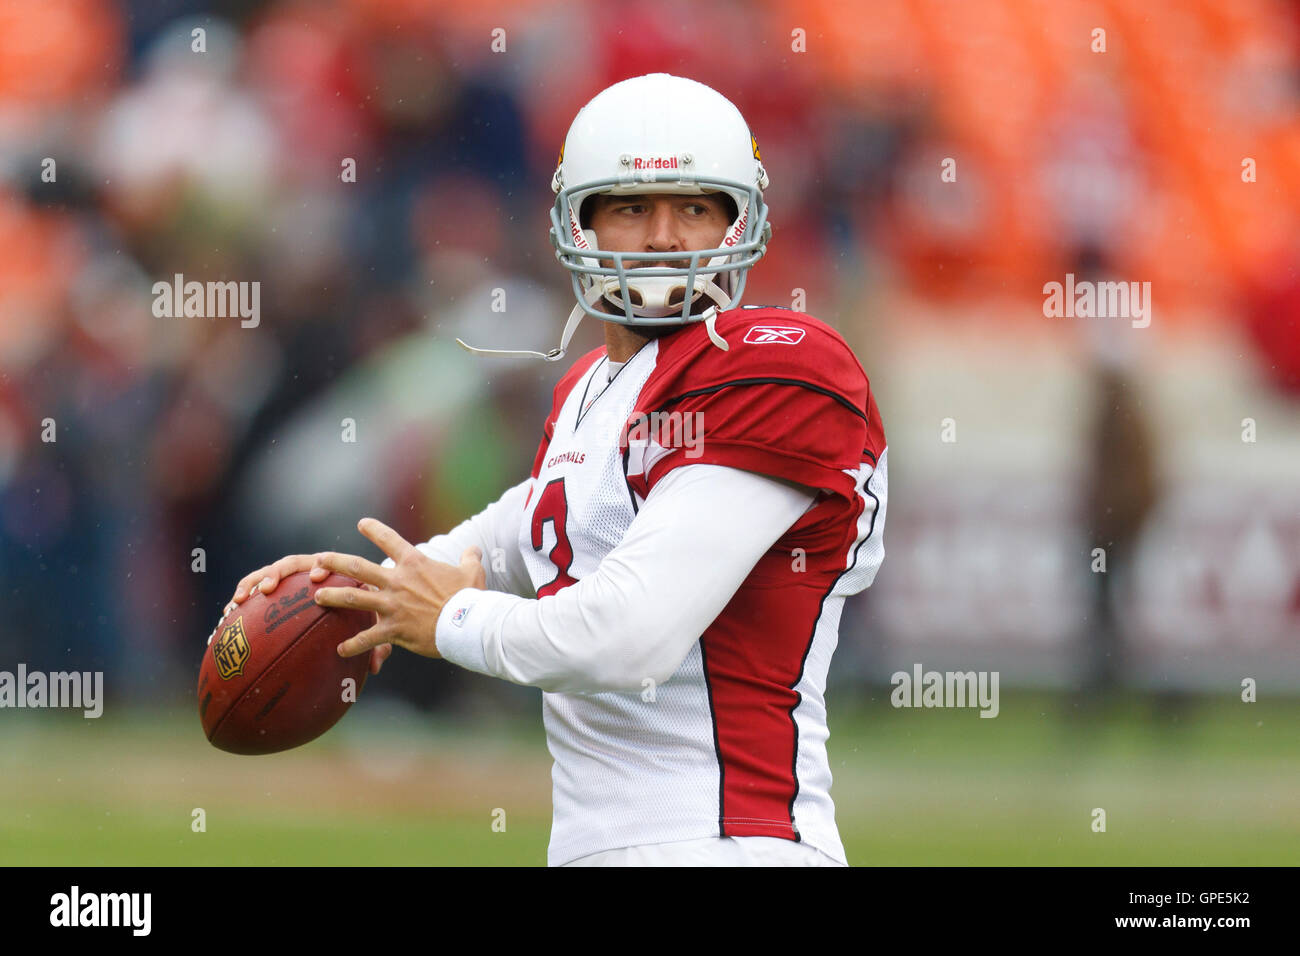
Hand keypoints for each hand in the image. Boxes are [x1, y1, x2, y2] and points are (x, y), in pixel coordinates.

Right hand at [216, 553, 392, 674]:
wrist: (358, 599)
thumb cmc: (366, 611)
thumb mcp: (374, 625)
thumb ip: (378, 641)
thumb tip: (376, 665)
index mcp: (334, 572)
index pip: (326, 562)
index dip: (320, 566)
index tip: (317, 577)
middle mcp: (308, 571)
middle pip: (289, 564)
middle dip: (275, 573)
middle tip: (267, 589)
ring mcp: (289, 579)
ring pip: (265, 575)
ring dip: (250, 584)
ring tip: (238, 602)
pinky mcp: (274, 591)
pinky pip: (254, 594)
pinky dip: (241, 602)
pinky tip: (227, 619)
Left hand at [311, 518, 485, 661]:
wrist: (467, 623)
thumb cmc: (470, 597)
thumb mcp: (472, 572)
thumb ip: (470, 558)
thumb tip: (474, 548)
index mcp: (414, 564)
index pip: (390, 540)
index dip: (374, 530)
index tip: (362, 524)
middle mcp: (398, 581)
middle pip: (358, 567)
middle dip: (335, 562)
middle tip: (318, 560)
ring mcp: (392, 605)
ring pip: (353, 598)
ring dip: (332, 596)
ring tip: (316, 597)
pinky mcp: (393, 629)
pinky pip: (367, 638)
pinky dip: (353, 645)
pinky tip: (340, 650)